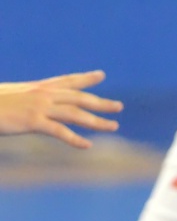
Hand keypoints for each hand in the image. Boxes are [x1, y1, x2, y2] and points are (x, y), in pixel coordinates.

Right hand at [0, 71, 122, 148]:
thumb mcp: (12, 97)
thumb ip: (28, 100)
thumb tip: (34, 105)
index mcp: (38, 87)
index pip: (67, 81)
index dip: (85, 78)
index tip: (101, 75)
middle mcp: (43, 94)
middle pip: (79, 98)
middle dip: (101, 102)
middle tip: (119, 107)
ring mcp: (39, 107)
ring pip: (75, 114)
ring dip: (97, 121)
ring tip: (114, 126)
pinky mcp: (33, 121)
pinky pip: (59, 131)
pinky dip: (74, 139)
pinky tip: (87, 146)